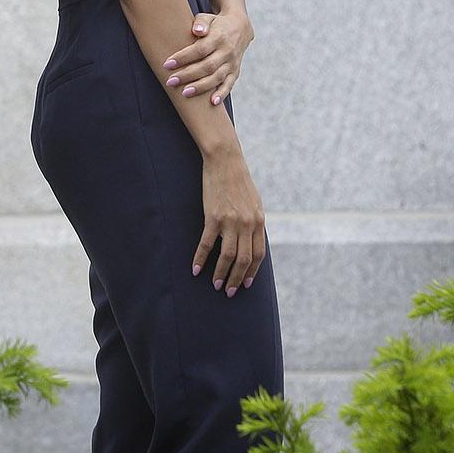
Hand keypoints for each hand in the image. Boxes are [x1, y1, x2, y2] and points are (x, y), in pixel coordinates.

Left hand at [162, 12, 252, 106]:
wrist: (239, 27)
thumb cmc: (215, 23)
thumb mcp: (208, 18)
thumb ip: (201, 22)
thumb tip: (197, 30)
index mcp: (218, 37)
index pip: (199, 50)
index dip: (183, 58)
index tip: (167, 64)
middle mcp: (227, 51)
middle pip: (207, 66)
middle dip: (188, 75)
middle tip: (170, 81)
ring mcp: (232, 63)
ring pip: (217, 77)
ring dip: (201, 87)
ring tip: (184, 93)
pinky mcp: (235, 71)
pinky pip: (229, 84)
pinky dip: (222, 94)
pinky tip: (212, 103)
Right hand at [192, 147, 266, 297]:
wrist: (226, 161)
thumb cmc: (239, 180)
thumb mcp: (254, 202)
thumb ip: (254, 221)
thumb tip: (252, 238)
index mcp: (259, 221)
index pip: (258, 254)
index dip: (252, 271)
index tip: (245, 283)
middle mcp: (247, 224)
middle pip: (244, 260)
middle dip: (236, 278)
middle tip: (229, 291)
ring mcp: (230, 221)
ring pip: (227, 256)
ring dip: (221, 273)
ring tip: (216, 285)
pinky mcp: (213, 217)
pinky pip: (207, 244)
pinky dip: (201, 258)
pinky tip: (195, 268)